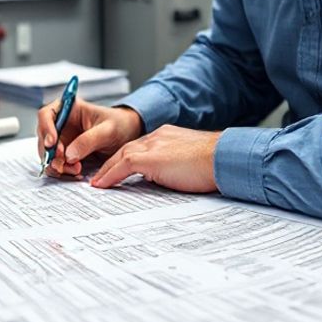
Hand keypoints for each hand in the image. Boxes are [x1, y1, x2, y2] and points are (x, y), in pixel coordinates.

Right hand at [36, 98, 143, 177]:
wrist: (128, 137)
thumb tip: (69, 154)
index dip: (46, 129)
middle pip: (44, 137)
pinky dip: (62, 169)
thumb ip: (89, 140)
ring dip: (56, 163)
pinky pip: (57, 163)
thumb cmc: (119, 125)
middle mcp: (62, 124)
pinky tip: (75, 171)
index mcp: (68, 109)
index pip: (46, 115)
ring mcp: (63, 139)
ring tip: (74, 169)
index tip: (52, 143)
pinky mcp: (66, 153)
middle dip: (50, 152)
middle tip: (62, 163)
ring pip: (48, 153)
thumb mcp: (108, 130)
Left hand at [91, 125, 221, 192]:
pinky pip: (122, 166)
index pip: (141, 146)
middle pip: (126, 148)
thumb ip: (176, 166)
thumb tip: (168, 179)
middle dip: (111, 162)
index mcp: (168, 136)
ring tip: (97, 183)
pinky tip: (101, 186)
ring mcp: (154, 145)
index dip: (127, 158)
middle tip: (100, 176)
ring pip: (120, 155)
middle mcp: (158, 136)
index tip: (119, 169)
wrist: (225, 158)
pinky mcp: (151, 158)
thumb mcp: (191, 163)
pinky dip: (110, 175)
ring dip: (106, 170)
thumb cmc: (215, 164)